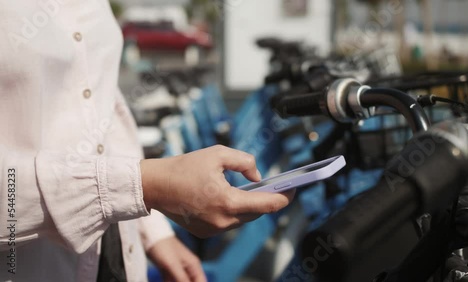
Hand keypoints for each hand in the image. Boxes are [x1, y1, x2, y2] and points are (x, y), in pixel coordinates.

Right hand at [140, 145, 294, 237]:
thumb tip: (257, 176)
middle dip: (268, 200)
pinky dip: (235, 211)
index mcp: (227, 202)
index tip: (294, 190)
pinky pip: (229, 222)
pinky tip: (235, 198)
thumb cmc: (183, 167)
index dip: (284, 197)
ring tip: (257, 191)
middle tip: (277, 187)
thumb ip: (244, 162)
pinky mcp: (206, 233)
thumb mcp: (218, 154)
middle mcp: (223, 221)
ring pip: (243, 218)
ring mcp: (213, 230)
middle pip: (256, 213)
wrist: (154, 186)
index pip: (266, 204)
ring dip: (251, 206)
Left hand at [147, 236, 205, 281]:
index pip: (201, 281)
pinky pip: (171, 281)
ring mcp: (178, 269)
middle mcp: (188, 267)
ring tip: (169, 280)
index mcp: (193, 264)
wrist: (149, 236)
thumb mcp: (173, 265)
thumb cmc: (163, 247)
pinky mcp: (168, 270)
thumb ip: (182, 278)